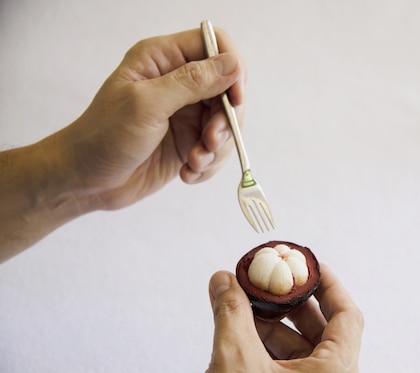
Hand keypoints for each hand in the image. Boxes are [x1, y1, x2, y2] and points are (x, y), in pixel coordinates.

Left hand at [0, 27, 245, 260]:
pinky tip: (187, 172)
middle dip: (225, 120)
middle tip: (209, 141)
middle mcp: (178, 82)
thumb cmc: (105, 137)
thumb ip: (192, 82)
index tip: (234, 100)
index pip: (214, 44)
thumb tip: (233, 64)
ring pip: (226, 122)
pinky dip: (208, 164)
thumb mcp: (147, 104)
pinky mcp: (189, 141)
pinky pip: (217, 149)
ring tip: (193, 163)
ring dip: (217, 148)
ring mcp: (186, 113)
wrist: (86, 181)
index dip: (232, 68)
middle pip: (228, 88)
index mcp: (163, 59)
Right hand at [189, 264, 363, 372]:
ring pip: (306, 356)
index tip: (309, 265)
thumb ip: (231, 314)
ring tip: (248, 310)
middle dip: (294, 306)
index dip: (329, 285)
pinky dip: (273, 354)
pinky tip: (246, 339)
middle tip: (271, 284)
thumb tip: (225, 281)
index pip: (348, 317)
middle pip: (326, 334)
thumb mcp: (233, 363)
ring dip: (278, 329)